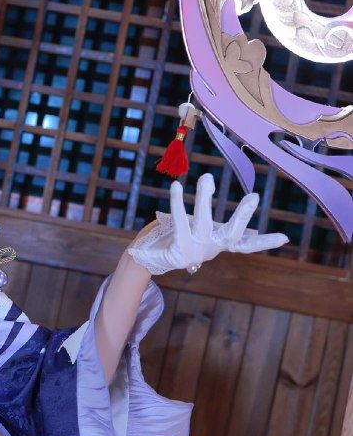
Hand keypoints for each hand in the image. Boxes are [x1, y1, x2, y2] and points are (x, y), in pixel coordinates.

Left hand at [126, 174, 287, 276]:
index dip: (264, 241)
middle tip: (254, 196)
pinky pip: (179, 222)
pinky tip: (176, 186)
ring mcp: (194, 252)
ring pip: (202, 224)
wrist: (150, 258)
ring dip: (204, 199)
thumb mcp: (198, 229)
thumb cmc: (178, 237)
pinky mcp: (177, 251)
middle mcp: (210, 250)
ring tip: (206, 177)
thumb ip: (210, 219)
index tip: (285, 238)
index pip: (246, 244)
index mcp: (219, 245)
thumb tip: (219, 190)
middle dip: (242, 217)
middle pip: (231, 235)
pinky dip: (177, 202)